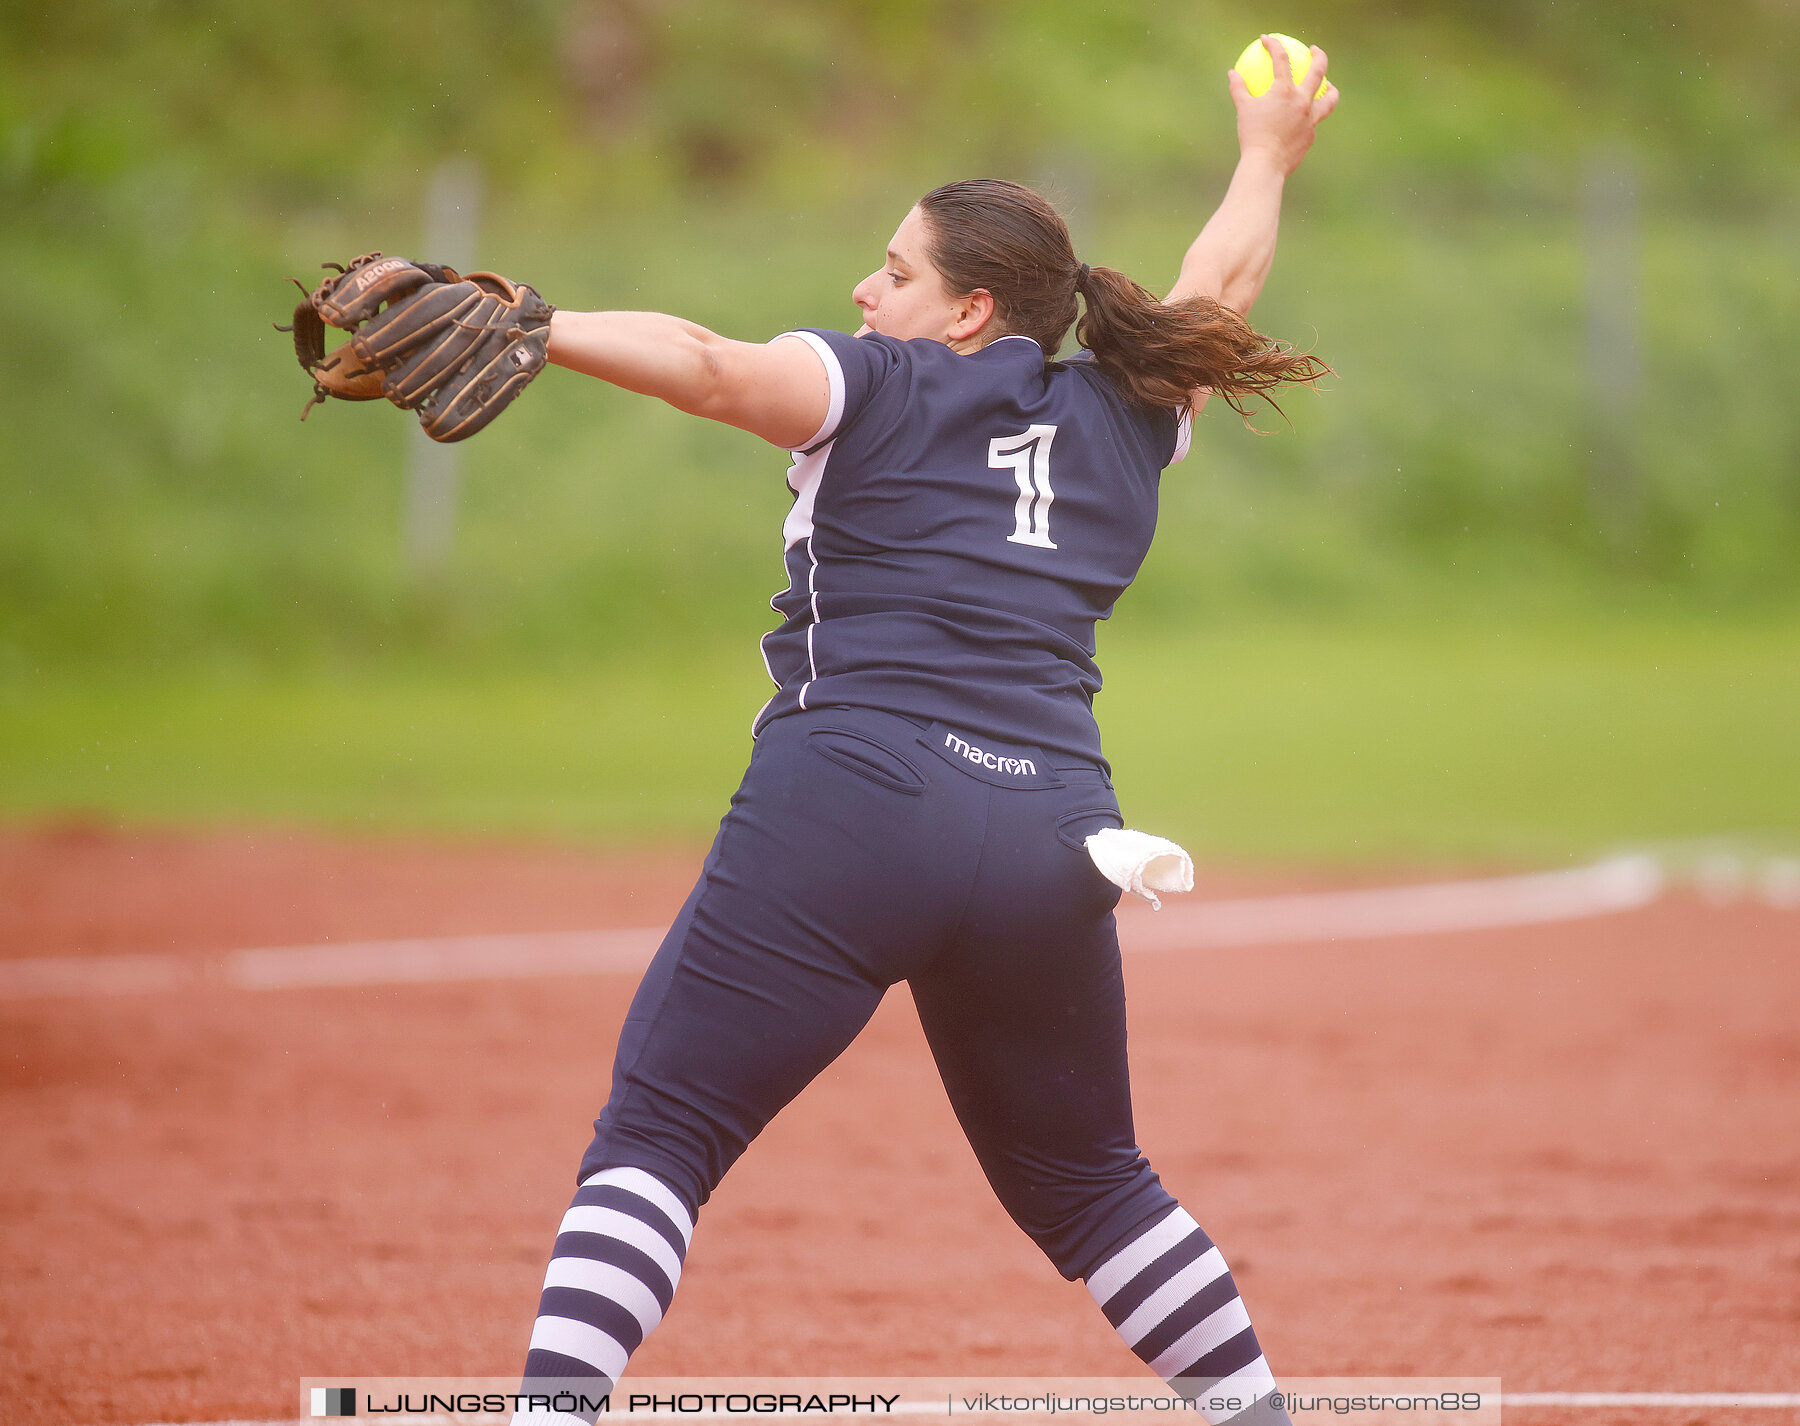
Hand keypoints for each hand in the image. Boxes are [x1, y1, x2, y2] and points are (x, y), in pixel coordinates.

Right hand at [1227, 36, 1338, 176]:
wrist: (1265, 165)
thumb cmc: (1251, 136)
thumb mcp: (1242, 109)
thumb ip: (1239, 88)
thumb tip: (1232, 73)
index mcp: (1285, 91)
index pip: (1281, 59)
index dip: (1274, 45)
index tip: (1268, 40)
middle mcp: (1303, 101)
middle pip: (1319, 70)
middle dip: (1318, 55)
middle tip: (1313, 50)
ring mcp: (1311, 118)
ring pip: (1330, 98)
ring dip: (1331, 89)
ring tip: (1328, 86)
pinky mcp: (1311, 135)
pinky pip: (1315, 120)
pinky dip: (1312, 115)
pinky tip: (1308, 116)